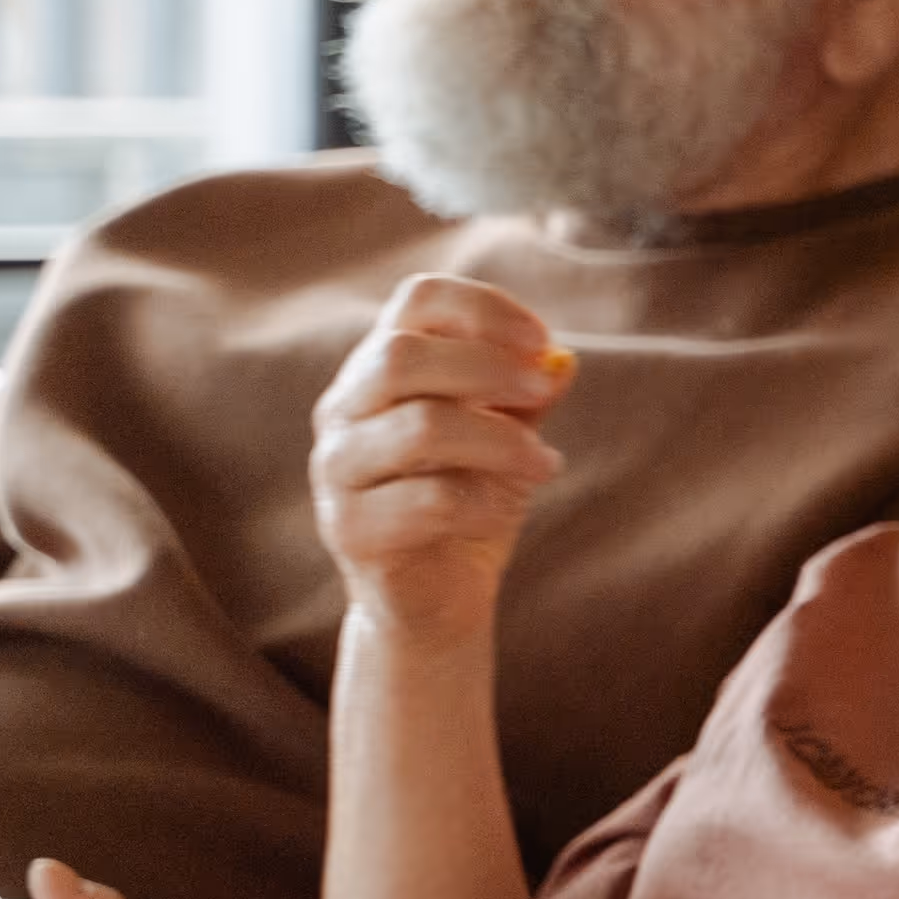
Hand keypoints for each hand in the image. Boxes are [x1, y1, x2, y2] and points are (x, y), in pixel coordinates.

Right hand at [307, 274, 571, 636]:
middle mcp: (343, 409)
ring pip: (420, 426)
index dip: (483, 307)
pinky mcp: (348, 529)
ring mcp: (337, 469)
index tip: (540, 340)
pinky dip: (484, 500)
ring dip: (501, 440)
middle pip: (402, 354)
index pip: (416, 300)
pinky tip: (507, 509)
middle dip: (488, 367)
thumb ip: (528, 396)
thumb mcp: (510, 436)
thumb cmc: (470, 500)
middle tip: (542, 393)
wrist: (436, 599)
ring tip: (544, 464)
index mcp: (379, 369)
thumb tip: (562, 359)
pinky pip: (429, 500)